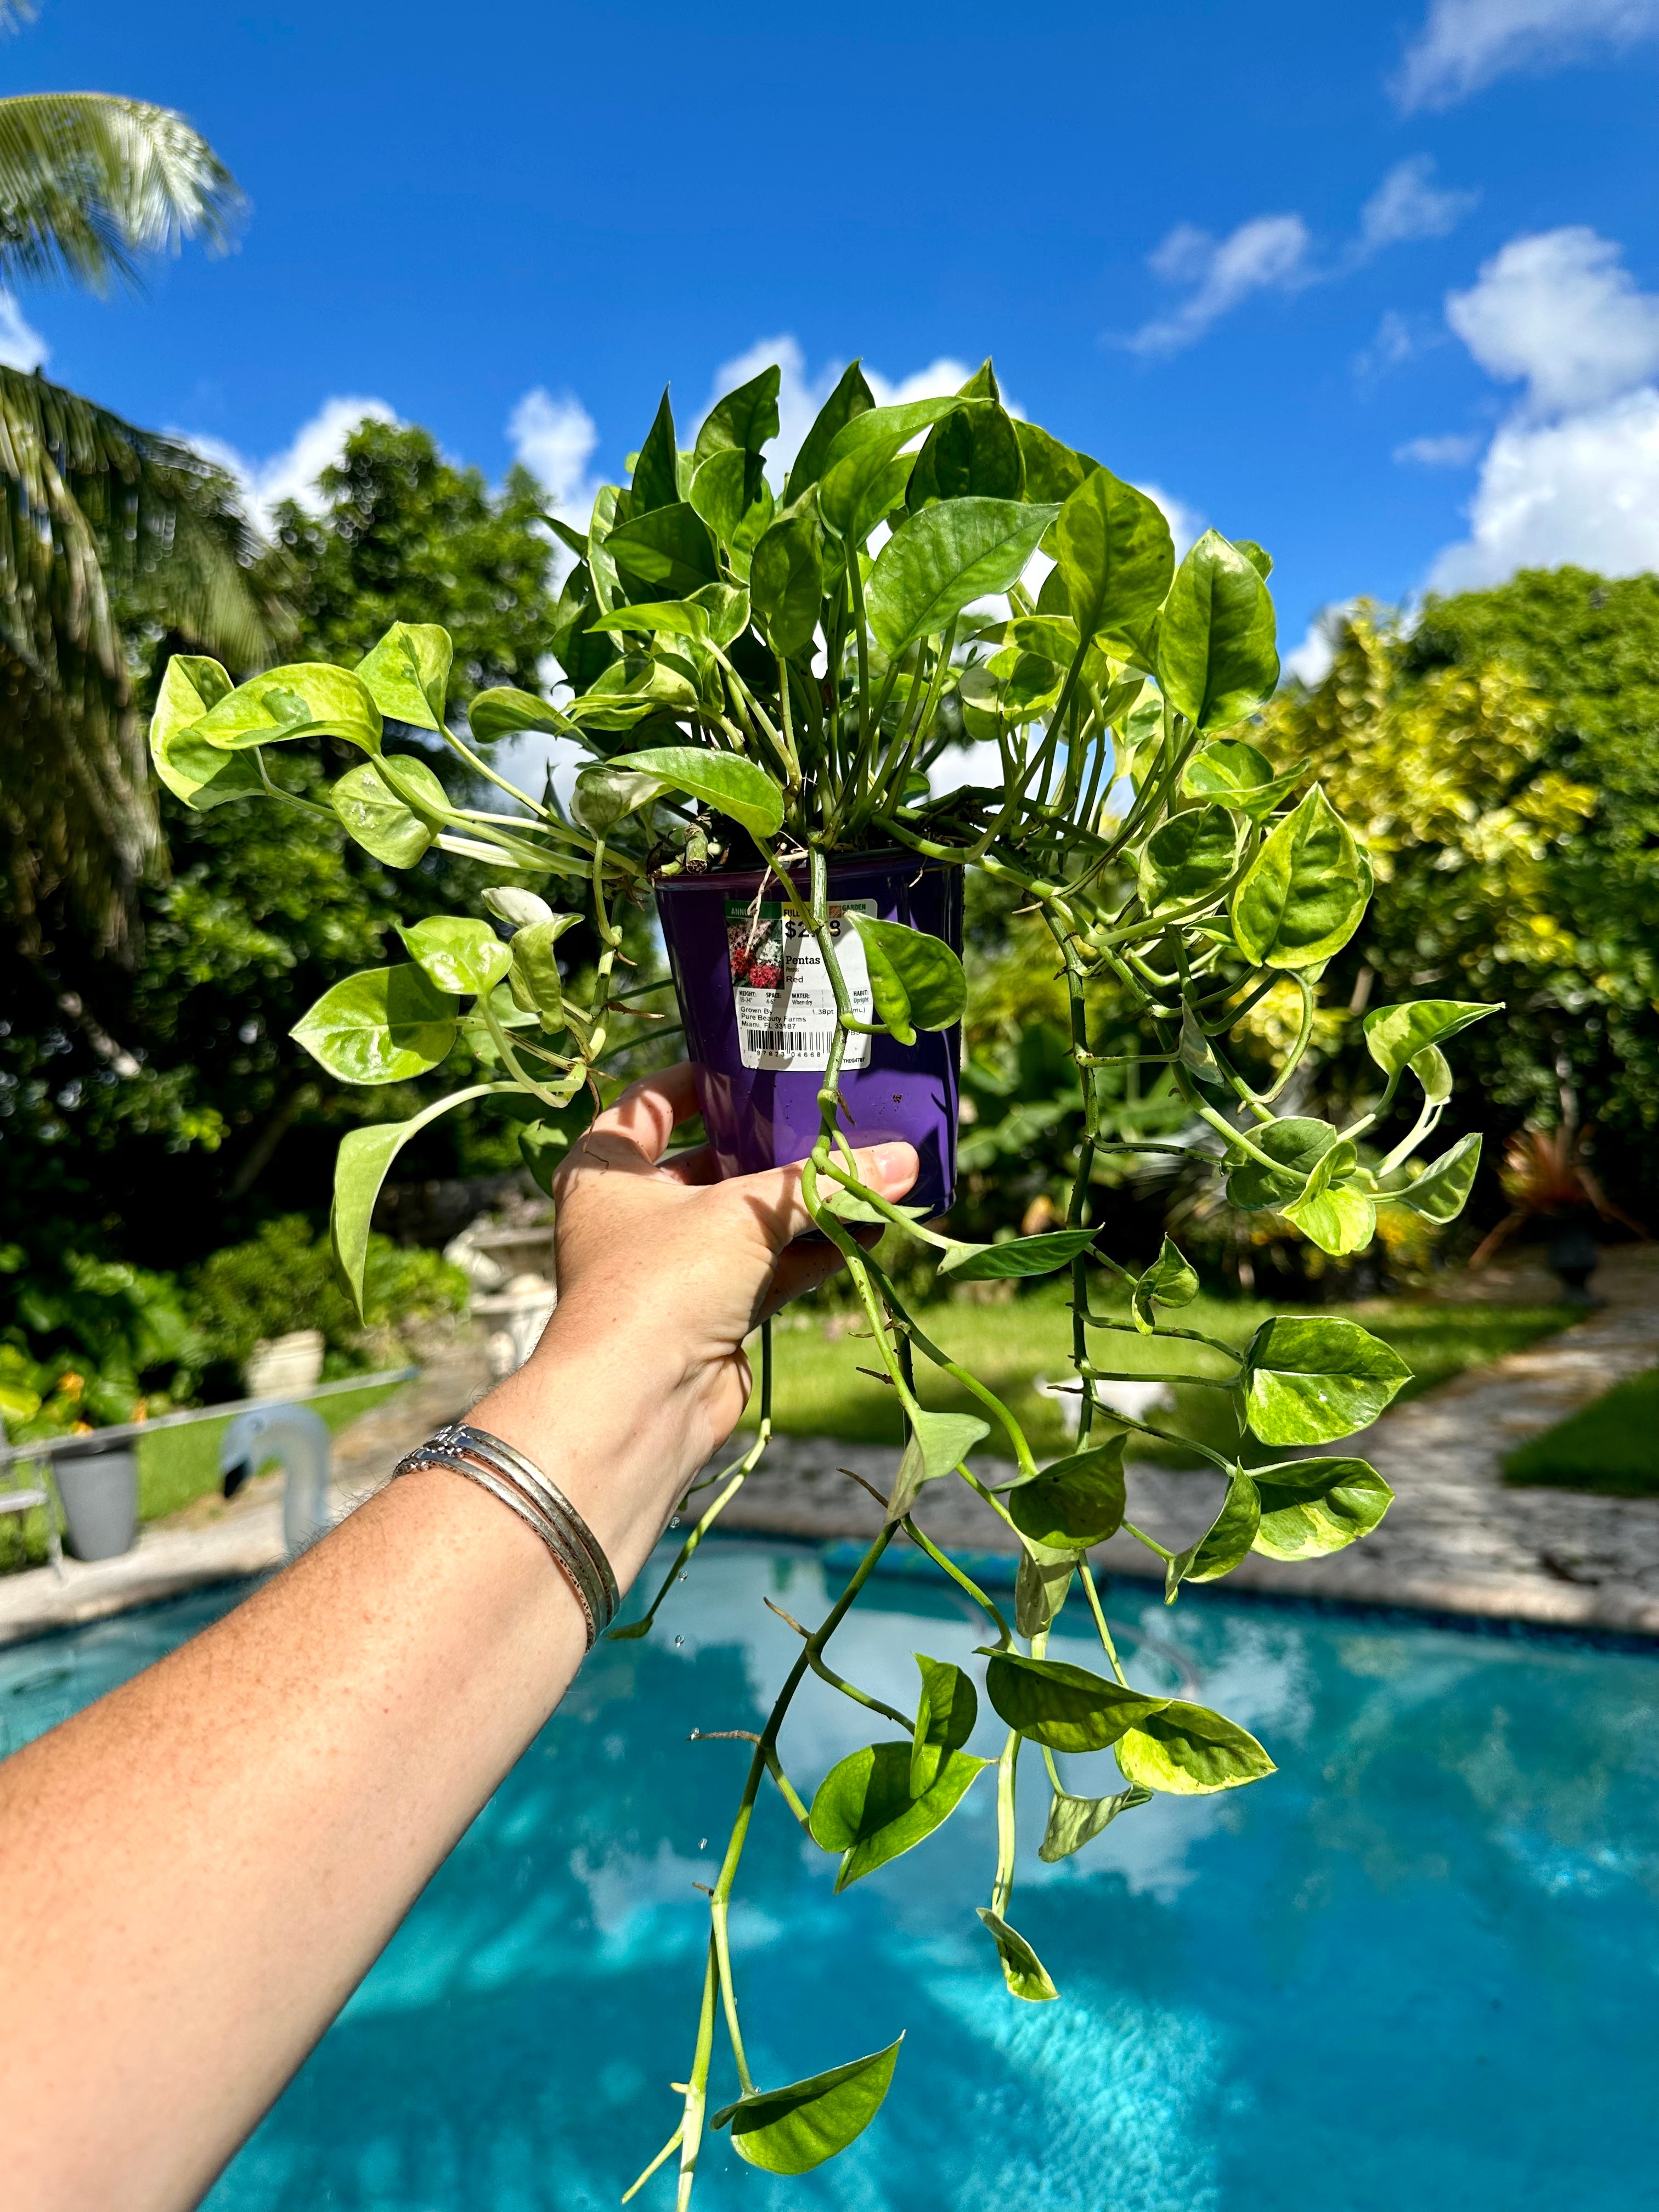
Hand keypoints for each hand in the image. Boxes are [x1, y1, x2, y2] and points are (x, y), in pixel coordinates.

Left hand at [476, 1062, 917, 1581]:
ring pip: (748, 1221)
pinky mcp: (712, 1313)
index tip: (752, 1065)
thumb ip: (824, 1183)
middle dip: (771, 1146)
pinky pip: (770, 1268)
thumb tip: (907, 1157)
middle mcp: (635, 1214)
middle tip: (829, 1116)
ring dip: (805, 1203)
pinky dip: (814, 1250)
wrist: (640, 1403)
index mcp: (607, 1170)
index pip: (650, 1104)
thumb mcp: (744, 1214)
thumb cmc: (664, 1279)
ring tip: (869, 1169)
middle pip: (710, 1162)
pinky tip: (868, 1229)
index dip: (699, 1080)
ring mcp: (674, 1267)